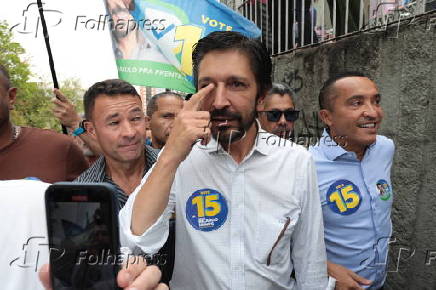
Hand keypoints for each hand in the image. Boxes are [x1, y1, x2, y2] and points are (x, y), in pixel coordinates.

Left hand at [39, 257, 167, 289]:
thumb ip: (60, 286)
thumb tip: (47, 271)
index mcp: (114, 280)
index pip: (129, 262)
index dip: (128, 266)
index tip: (119, 278)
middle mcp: (133, 286)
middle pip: (149, 268)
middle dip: (141, 276)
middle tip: (127, 288)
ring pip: (159, 282)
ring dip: (149, 286)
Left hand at [52, 89, 80, 128]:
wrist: (76, 122)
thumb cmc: (72, 113)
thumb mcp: (70, 106)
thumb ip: (64, 102)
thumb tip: (53, 99)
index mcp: (69, 103)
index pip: (63, 97)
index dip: (58, 93)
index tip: (53, 89)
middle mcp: (66, 107)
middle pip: (55, 101)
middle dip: (53, 100)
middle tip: (53, 100)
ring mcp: (63, 112)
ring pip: (53, 108)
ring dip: (55, 110)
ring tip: (61, 112)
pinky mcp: (60, 116)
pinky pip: (54, 114)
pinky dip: (56, 114)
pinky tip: (61, 116)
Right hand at [161, 83, 214, 163]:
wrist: (171, 154)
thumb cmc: (178, 143)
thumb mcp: (182, 127)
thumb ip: (191, 119)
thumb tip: (205, 116)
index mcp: (182, 114)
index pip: (194, 99)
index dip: (204, 92)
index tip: (211, 86)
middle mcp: (184, 116)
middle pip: (206, 115)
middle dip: (206, 125)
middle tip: (200, 134)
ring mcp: (187, 123)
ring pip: (208, 124)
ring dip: (207, 134)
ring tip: (199, 139)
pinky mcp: (191, 131)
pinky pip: (207, 132)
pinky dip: (206, 139)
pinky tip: (200, 142)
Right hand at [327, 262, 371, 289]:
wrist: (325, 270)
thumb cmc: (337, 269)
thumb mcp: (349, 272)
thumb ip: (360, 279)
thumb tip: (369, 282)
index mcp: (352, 285)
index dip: (363, 288)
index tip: (362, 286)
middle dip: (356, 288)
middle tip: (351, 283)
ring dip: (351, 288)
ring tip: (346, 283)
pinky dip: (346, 288)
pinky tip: (343, 285)